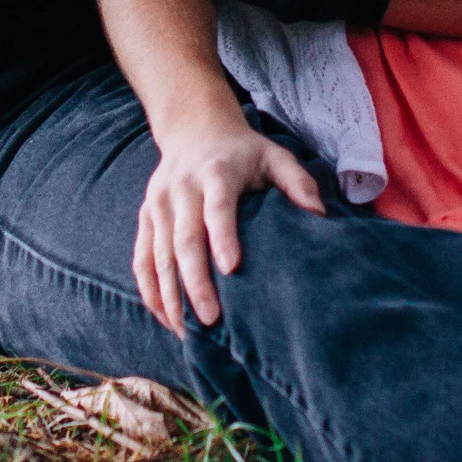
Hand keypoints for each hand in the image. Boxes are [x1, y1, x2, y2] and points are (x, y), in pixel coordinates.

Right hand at [134, 114, 324, 331]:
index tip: (232, 269)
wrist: (194, 128)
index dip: (222, 237)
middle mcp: (181, 188)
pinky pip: (142, 258)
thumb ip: (297, 182)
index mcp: (216, 172)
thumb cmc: (243, 152)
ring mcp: (158, 203)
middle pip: (183, 239)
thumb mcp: (274, 156)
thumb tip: (319, 215)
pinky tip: (165, 317)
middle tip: (210, 319)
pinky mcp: (146, 216)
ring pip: (158, 255)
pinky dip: (150, 290)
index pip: (217, 208)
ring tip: (186, 332)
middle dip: (194, 281)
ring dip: (170, 295)